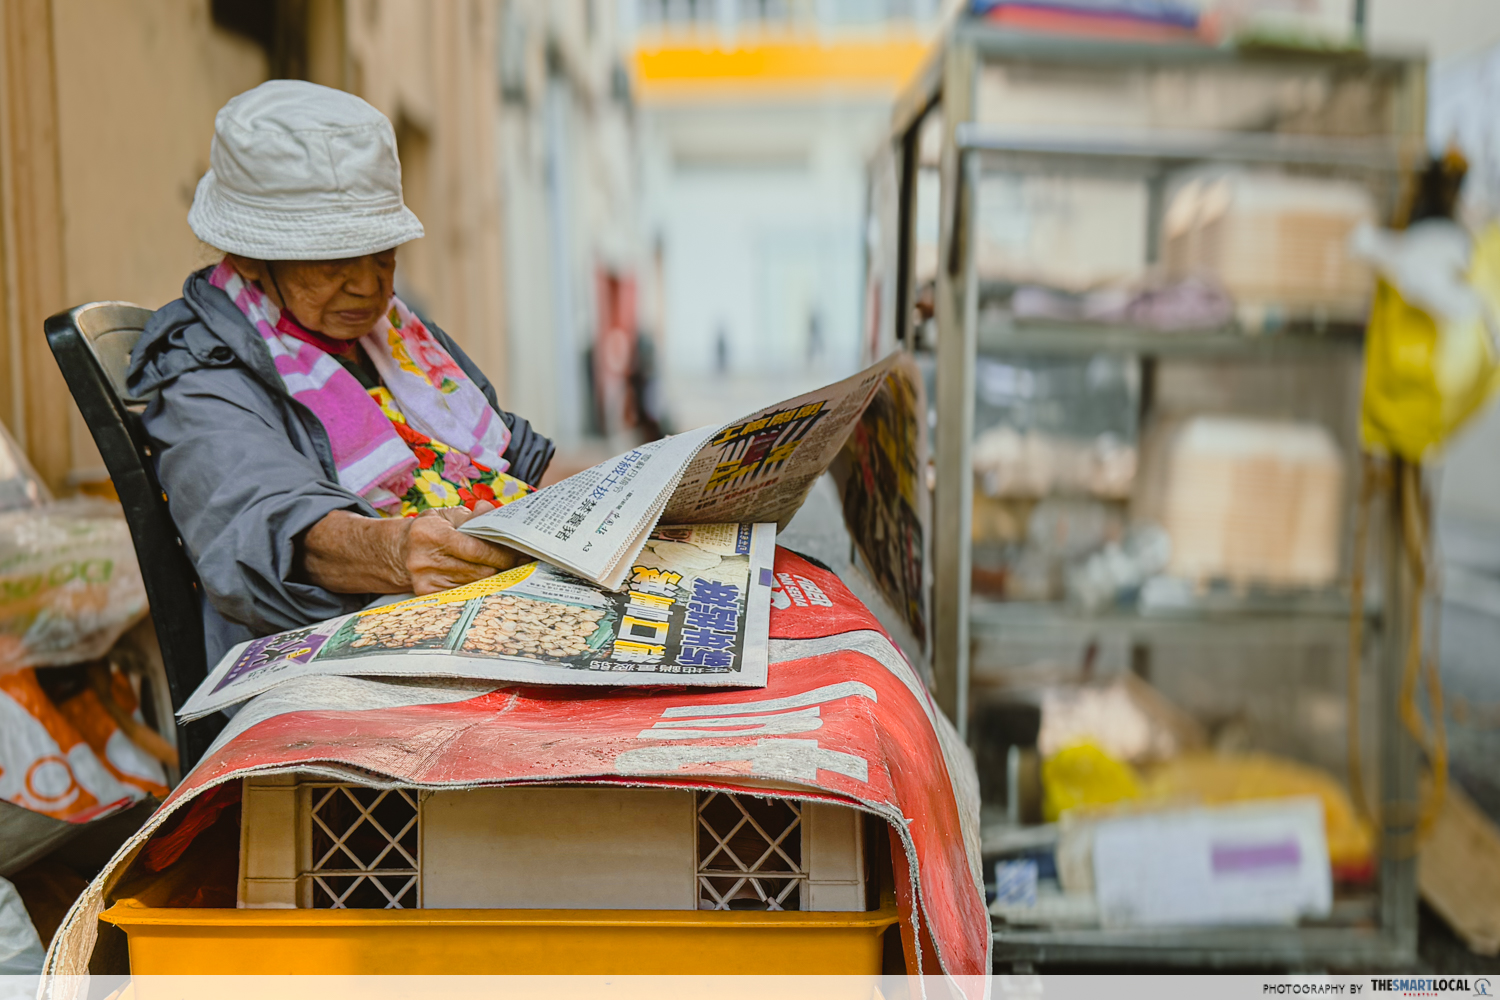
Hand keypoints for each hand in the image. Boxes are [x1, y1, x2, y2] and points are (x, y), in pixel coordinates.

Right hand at [298, 503, 522, 595]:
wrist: (396, 552)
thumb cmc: (427, 530)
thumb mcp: (445, 515)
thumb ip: (471, 516)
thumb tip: (491, 511)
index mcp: (430, 534)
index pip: (476, 549)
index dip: (502, 553)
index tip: (520, 552)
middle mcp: (425, 560)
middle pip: (479, 571)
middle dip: (505, 567)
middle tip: (524, 562)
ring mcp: (425, 582)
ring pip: (475, 585)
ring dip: (497, 578)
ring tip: (514, 570)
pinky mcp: (428, 596)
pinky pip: (464, 594)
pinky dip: (482, 588)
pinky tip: (495, 582)